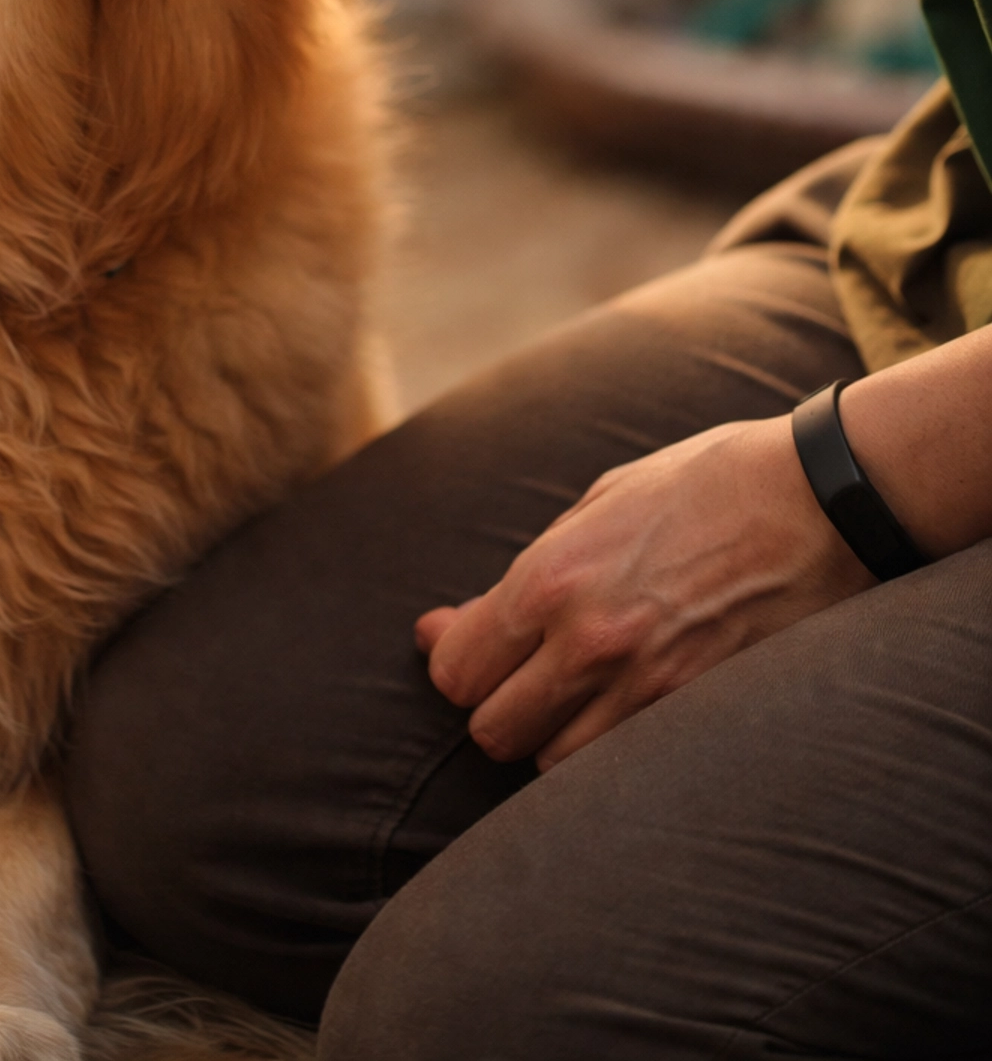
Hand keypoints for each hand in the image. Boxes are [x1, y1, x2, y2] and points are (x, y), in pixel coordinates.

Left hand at [415, 415, 872, 770]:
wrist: (816, 500)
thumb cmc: (701, 485)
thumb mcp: (596, 506)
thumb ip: (517, 579)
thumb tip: (437, 629)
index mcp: (549, 577)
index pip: (456, 671)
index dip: (457, 666)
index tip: (477, 653)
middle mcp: (588, 642)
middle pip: (493, 731)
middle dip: (500, 707)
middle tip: (529, 676)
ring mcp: (647, 688)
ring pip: (553, 764)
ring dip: (555, 738)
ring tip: (584, 694)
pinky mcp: (699, 715)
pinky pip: (621, 768)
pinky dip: (611, 755)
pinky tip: (627, 714)